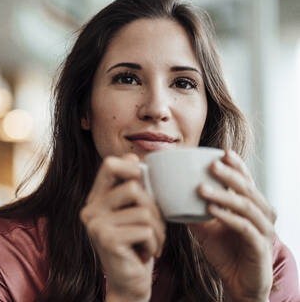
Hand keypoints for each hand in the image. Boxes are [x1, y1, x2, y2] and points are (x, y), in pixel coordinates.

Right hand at [80, 153, 165, 301]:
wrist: (130, 285)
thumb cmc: (136, 246)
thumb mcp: (133, 214)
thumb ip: (132, 189)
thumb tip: (134, 156)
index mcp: (95, 199)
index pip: (110, 164)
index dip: (132, 167)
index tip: (144, 183)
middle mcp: (90, 209)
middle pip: (133, 186)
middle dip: (154, 208)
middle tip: (155, 227)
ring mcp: (95, 224)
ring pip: (143, 209)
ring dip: (158, 230)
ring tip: (152, 243)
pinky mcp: (106, 239)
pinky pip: (145, 229)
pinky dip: (154, 243)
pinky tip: (146, 254)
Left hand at [189, 149, 275, 301]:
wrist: (238, 283)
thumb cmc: (224, 252)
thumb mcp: (206, 229)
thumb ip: (193, 212)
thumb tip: (171, 196)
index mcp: (251, 205)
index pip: (246, 180)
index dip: (237, 165)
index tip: (222, 152)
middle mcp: (262, 214)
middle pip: (247, 189)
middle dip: (229, 174)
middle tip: (211, 164)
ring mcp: (263, 230)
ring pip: (246, 206)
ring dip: (223, 195)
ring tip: (201, 188)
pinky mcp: (260, 247)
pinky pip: (245, 228)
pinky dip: (228, 217)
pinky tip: (211, 210)